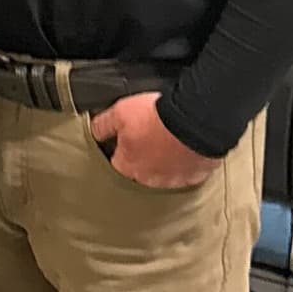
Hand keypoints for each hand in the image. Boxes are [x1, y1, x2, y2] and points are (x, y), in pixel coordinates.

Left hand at [89, 92, 219, 188]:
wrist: (195, 120)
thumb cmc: (158, 118)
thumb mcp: (120, 112)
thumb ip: (104, 125)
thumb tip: (96, 131)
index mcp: (129, 166)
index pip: (117, 163)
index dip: (121, 148)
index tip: (127, 137)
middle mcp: (151, 178)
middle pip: (142, 170)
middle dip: (144, 155)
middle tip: (151, 135)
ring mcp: (175, 179)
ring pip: (166, 173)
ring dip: (166, 160)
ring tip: (169, 139)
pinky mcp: (196, 176)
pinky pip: (188, 171)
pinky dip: (186, 161)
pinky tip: (186, 146)